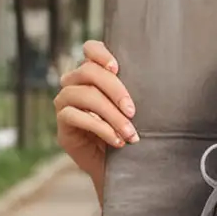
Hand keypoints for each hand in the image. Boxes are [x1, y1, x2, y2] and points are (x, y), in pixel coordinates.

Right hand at [54, 39, 137, 199]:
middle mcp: (74, 84)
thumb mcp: (134, 108)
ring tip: (130, 134)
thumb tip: (155, 75)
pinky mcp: (62, 125)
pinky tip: (116, 141)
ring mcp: (65, 103)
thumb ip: (133, 90)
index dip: (101, 53)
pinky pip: (75, 117)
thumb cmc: (131, 131)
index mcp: (93, 73)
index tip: (117, 68)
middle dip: (115, 90)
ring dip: (111, 115)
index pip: (89, 49)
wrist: (120, 167)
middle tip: (133, 111)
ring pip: (84, 95)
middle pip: (88, 72)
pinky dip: (100, 128)